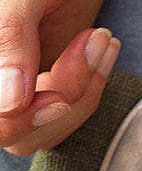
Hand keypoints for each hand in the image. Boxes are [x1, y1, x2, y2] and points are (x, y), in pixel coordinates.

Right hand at [0, 0, 117, 155]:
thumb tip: (9, 100)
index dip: (24, 115)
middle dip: (62, 97)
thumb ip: (9, 38)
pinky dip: (92, 89)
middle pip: (15, 132)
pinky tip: (102, 50)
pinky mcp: (45, 87)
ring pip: (45, 131)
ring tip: (100, 41)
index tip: (58, 94)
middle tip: (90, 48)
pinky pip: (66, 116)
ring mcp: (16, 88)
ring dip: (84, 93)